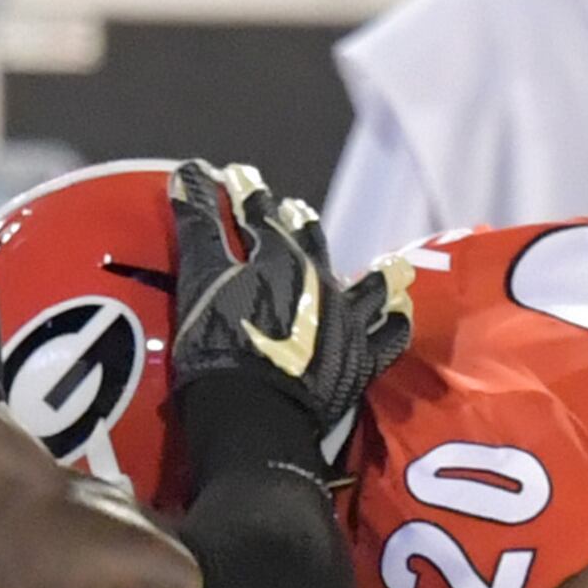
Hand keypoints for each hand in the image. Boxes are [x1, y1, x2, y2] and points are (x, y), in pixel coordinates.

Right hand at [165, 158, 407, 441]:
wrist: (255, 416)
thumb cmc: (219, 348)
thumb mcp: (199, 282)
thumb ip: (197, 227)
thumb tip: (187, 171)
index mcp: (277, 258)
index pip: (258, 215)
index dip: (245, 194)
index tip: (235, 176)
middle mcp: (318, 281)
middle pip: (310, 243)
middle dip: (298, 223)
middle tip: (293, 208)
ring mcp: (346, 320)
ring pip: (367, 285)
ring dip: (372, 272)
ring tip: (385, 263)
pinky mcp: (361, 360)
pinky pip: (389, 337)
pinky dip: (395, 323)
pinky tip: (401, 313)